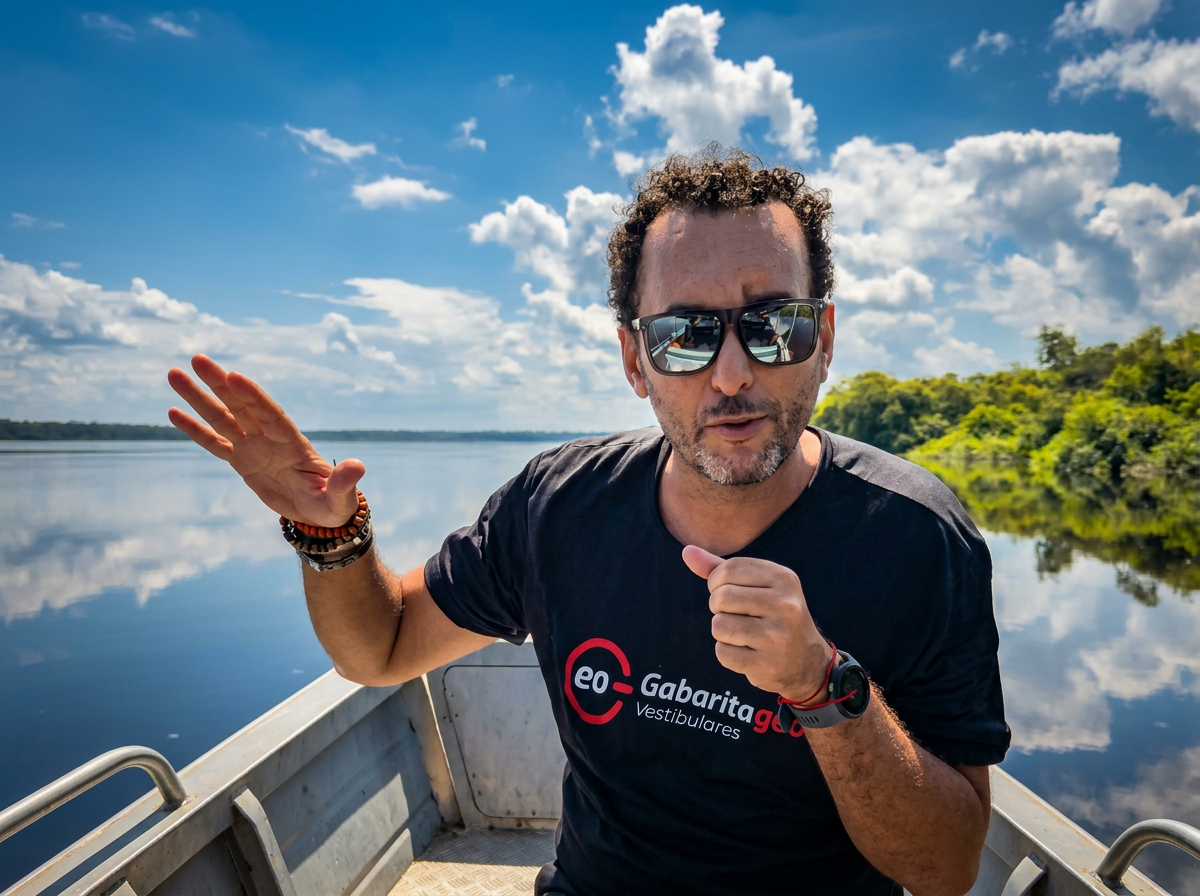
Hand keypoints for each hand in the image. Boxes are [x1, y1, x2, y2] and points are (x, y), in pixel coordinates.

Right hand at [167, 354, 363, 527]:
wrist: (321, 515)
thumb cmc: (334, 505)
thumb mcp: (340, 498)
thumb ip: (344, 482)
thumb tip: (358, 466)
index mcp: (293, 445)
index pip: (271, 416)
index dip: (253, 397)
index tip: (234, 376)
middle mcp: (270, 439)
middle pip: (241, 407)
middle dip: (219, 384)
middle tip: (197, 358)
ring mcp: (254, 448)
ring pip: (222, 418)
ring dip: (199, 398)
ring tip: (175, 374)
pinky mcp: (242, 462)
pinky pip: (214, 443)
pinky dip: (195, 429)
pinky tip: (172, 412)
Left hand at [683, 545, 830, 700]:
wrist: (807, 662)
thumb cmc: (774, 616)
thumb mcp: (757, 586)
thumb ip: (720, 568)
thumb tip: (687, 552)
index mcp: (784, 578)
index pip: (729, 569)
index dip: (716, 582)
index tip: (726, 592)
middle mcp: (784, 605)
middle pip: (721, 597)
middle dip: (717, 607)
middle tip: (735, 615)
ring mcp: (777, 636)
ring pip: (718, 625)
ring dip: (721, 631)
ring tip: (742, 634)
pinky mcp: (766, 664)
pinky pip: (722, 653)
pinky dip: (727, 653)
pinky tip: (747, 652)